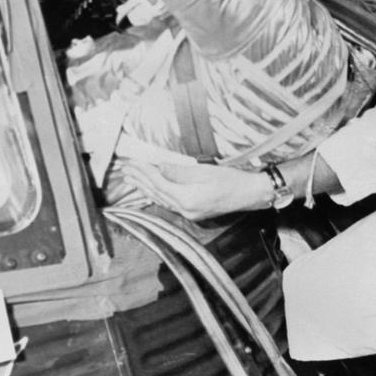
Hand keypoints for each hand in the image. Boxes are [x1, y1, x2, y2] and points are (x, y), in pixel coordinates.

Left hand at [121, 160, 269, 220]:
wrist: (250, 194)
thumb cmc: (231, 179)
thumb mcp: (204, 171)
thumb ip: (179, 171)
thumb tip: (159, 168)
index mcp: (187, 198)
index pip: (159, 182)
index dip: (144, 171)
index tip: (132, 162)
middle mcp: (185, 210)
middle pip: (156, 193)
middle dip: (139, 180)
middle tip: (124, 170)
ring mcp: (188, 214)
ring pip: (160, 200)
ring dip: (144, 188)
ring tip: (131, 179)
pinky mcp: (193, 214)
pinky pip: (168, 204)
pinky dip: (157, 195)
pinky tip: (149, 190)